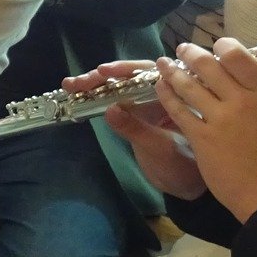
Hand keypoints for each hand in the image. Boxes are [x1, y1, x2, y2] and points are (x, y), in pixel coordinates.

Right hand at [64, 60, 207, 200]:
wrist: (186, 186)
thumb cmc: (185, 167)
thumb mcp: (162, 149)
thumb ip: (136, 130)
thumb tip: (109, 110)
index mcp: (175, 96)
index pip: (149, 73)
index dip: (125, 70)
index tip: (104, 72)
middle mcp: (160, 94)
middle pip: (129, 77)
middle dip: (102, 77)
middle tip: (78, 82)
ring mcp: (144, 104)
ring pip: (118, 87)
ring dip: (94, 85)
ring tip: (70, 85)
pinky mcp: (133, 115)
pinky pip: (114, 100)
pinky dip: (95, 97)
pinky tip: (77, 95)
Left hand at [151, 39, 256, 220]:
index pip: (238, 56)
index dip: (224, 45)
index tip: (218, 46)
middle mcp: (240, 101)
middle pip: (208, 65)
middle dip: (191, 53)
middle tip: (183, 50)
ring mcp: (219, 119)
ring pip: (188, 85)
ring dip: (172, 70)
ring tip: (164, 63)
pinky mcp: (201, 138)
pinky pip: (178, 110)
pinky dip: (166, 95)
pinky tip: (160, 88)